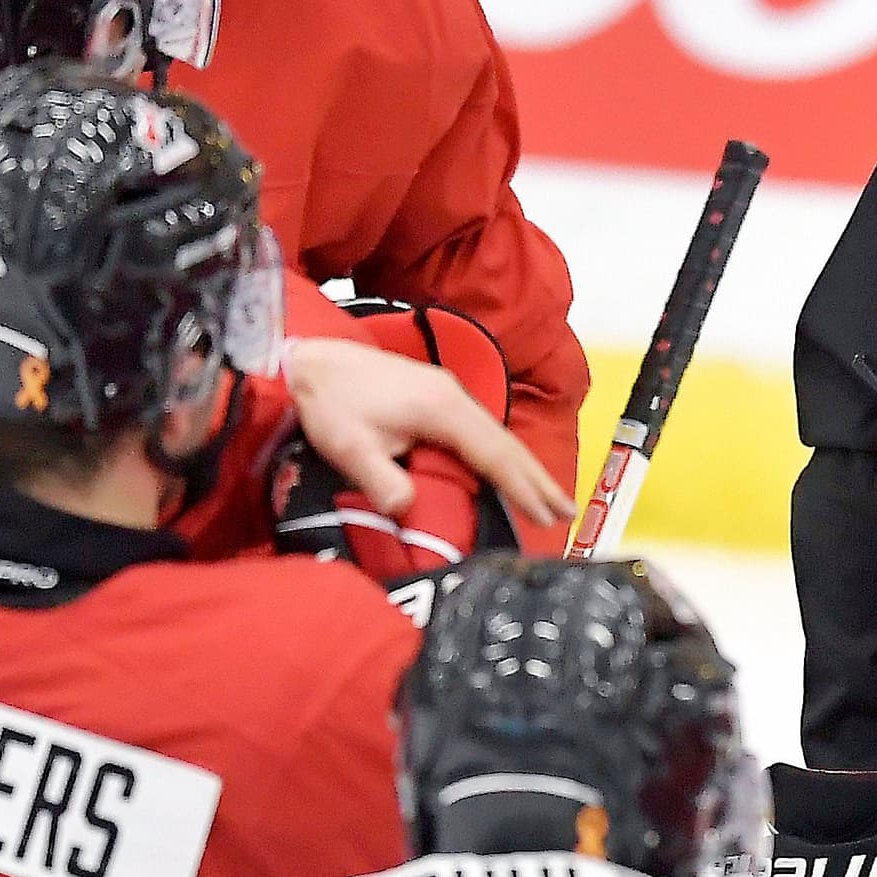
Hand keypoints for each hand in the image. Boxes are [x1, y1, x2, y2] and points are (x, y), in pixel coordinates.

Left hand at [279, 336, 569, 533]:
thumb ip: (380, 480)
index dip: (522, 488)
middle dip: (538, 479)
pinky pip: (482, 431)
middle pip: (506, 443)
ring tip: (549, 499)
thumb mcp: (349, 447)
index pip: (493, 455)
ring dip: (524, 468)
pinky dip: (502, 456)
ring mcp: (448, 393)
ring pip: (497, 436)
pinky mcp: (437, 396)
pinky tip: (507, 471)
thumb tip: (406, 510)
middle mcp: (455, 397)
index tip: (547, 516)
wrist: (309, 360)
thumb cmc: (329, 403)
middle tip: (568, 513)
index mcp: (442, 410)